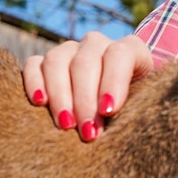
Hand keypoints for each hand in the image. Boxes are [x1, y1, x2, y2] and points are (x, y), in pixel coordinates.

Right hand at [22, 31, 153, 140]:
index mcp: (130, 49)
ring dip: (60, 95)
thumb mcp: (144, 104)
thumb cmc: (137, 105)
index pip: (120, 55)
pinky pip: (33, 65)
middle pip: (85, 62)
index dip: (113, 81)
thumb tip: (117, 122)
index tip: (108, 111)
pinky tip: (40, 103)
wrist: (121, 101)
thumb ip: (138, 108)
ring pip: (57, 61)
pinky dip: (34, 82)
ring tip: (66, 125)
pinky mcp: (45, 62)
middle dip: (85, 100)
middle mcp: (97, 44)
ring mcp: (70, 50)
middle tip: (88, 133)